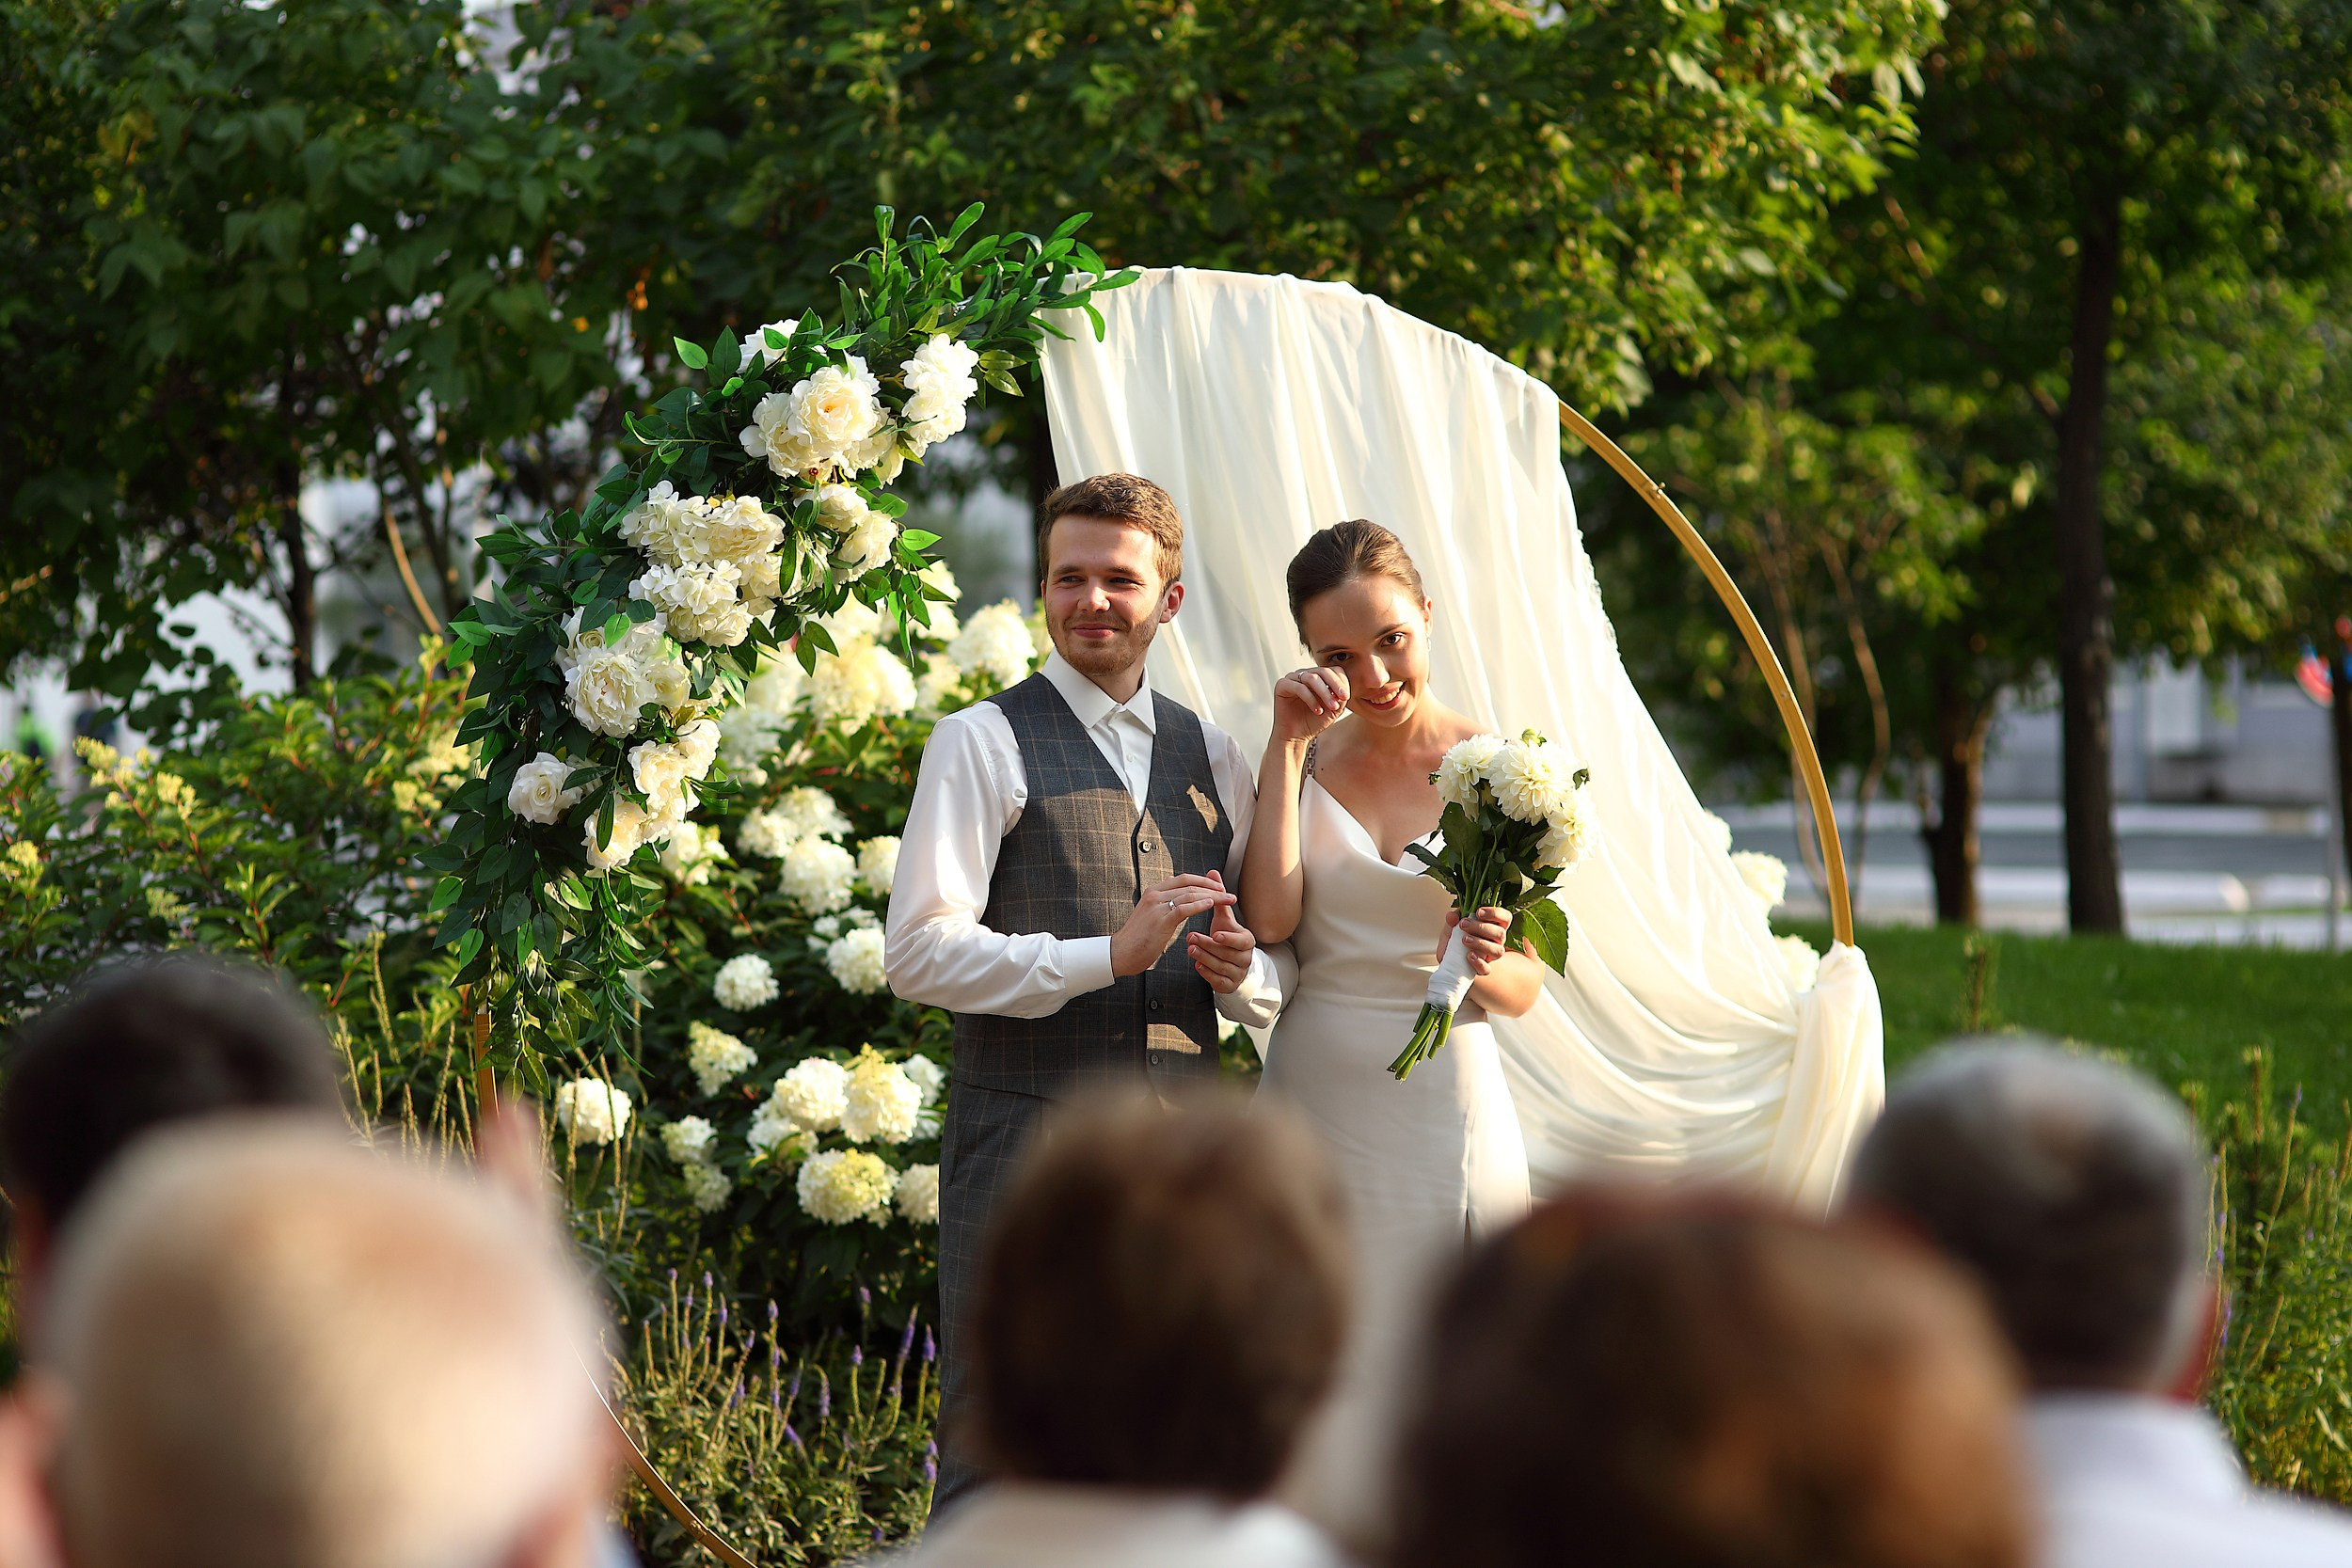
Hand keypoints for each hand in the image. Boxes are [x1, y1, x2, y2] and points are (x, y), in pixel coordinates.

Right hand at [1112, 873, 1236, 977]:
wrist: (1120, 953)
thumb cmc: (1137, 938)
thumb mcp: (1150, 915)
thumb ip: (1164, 903)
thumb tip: (1177, 893)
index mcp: (1153, 891)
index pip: (1183, 878)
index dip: (1203, 881)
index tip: (1218, 887)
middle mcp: (1155, 894)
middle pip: (1189, 883)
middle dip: (1212, 886)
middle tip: (1228, 893)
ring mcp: (1157, 906)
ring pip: (1190, 893)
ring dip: (1213, 896)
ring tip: (1228, 900)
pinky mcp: (1160, 920)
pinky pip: (1184, 908)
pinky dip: (1200, 904)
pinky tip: (1211, 905)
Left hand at [1186, 877, 1257, 993]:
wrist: (1231, 964)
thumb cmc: (1226, 937)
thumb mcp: (1223, 918)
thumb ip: (1218, 897)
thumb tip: (1213, 871)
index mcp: (1247, 940)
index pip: (1240, 940)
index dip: (1228, 938)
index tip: (1215, 933)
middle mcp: (1246, 957)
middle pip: (1227, 953)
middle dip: (1208, 946)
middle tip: (1190, 938)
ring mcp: (1238, 973)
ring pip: (1221, 967)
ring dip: (1204, 957)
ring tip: (1189, 949)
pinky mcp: (1228, 985)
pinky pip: (1217, 981)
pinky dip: (1206, 973)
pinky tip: (1197, 964)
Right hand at [1272, 666, 1350, 743]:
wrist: (1296, 736)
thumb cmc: (1314, 722)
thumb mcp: (1333, 710)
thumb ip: (1340, 697)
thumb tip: (1344, 688)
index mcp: (1318, 677)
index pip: (1332, 670)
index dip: (1341, 681)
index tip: (1346, 697)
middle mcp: (1305, 675)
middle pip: (1323, 671)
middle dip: (1335, 684)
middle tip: (1343, 698)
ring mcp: (1292, 679)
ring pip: (1312, 678)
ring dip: (1324, 692)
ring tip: (1332, 707)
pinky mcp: (1282, 685)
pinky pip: (1298, 687)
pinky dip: (1311, 699)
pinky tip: (1318, 711)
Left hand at [1444, 906, 1513, 976]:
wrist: (1445, 958)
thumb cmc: (1454, 939)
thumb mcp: (1451, 925)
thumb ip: (1452, 919)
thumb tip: (1452, 916)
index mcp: (1494, 926)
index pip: (1505, 917)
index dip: (1495, 913)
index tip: (1478, 912)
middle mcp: (1497, 941)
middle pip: (1500, 933)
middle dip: (1481, 927)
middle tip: (1463, 925)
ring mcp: (1491, 956)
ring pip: (1498, 951)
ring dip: (1481, 943)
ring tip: (1464, 939)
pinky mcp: (1483, 969)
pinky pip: (1487, 969)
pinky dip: (1478, 962)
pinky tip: (1469, 955)